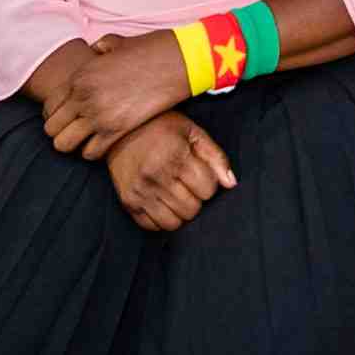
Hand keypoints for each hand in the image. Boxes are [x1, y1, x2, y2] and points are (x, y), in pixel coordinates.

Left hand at [42, 30, 191, 160]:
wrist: (180, 61)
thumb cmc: (152, 49)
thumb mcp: (120, 43)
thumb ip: (101, 48)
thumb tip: (96, 50)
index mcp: (81, 76)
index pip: (49, 105)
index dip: (57, 113)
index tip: (70, 115)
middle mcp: (83, 96)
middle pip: (51, 128)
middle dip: (62, 130)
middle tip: (78, 129)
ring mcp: (99, 114)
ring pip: (64, 144)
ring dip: (74, 144)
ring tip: (89, 138)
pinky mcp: (117, 129)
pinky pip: (90, 152)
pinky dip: (94, 151)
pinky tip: (105, 142)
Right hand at [105, 111, 235, 232]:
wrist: (123, 130)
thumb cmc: (162, 128)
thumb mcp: (193, 132)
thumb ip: (215, 157)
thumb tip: (231, 183)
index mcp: (176, 157)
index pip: (207, 189)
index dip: (209, 183)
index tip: (201, 174)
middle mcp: (156, 177)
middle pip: (192, 209)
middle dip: (196, 199)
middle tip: (189, 185)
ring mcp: (140, 192)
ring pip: (173, 223)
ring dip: (180, 211)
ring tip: (177, 195)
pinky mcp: (128, 202)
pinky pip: (152, 226)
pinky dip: (161, 219)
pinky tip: (162, 202)